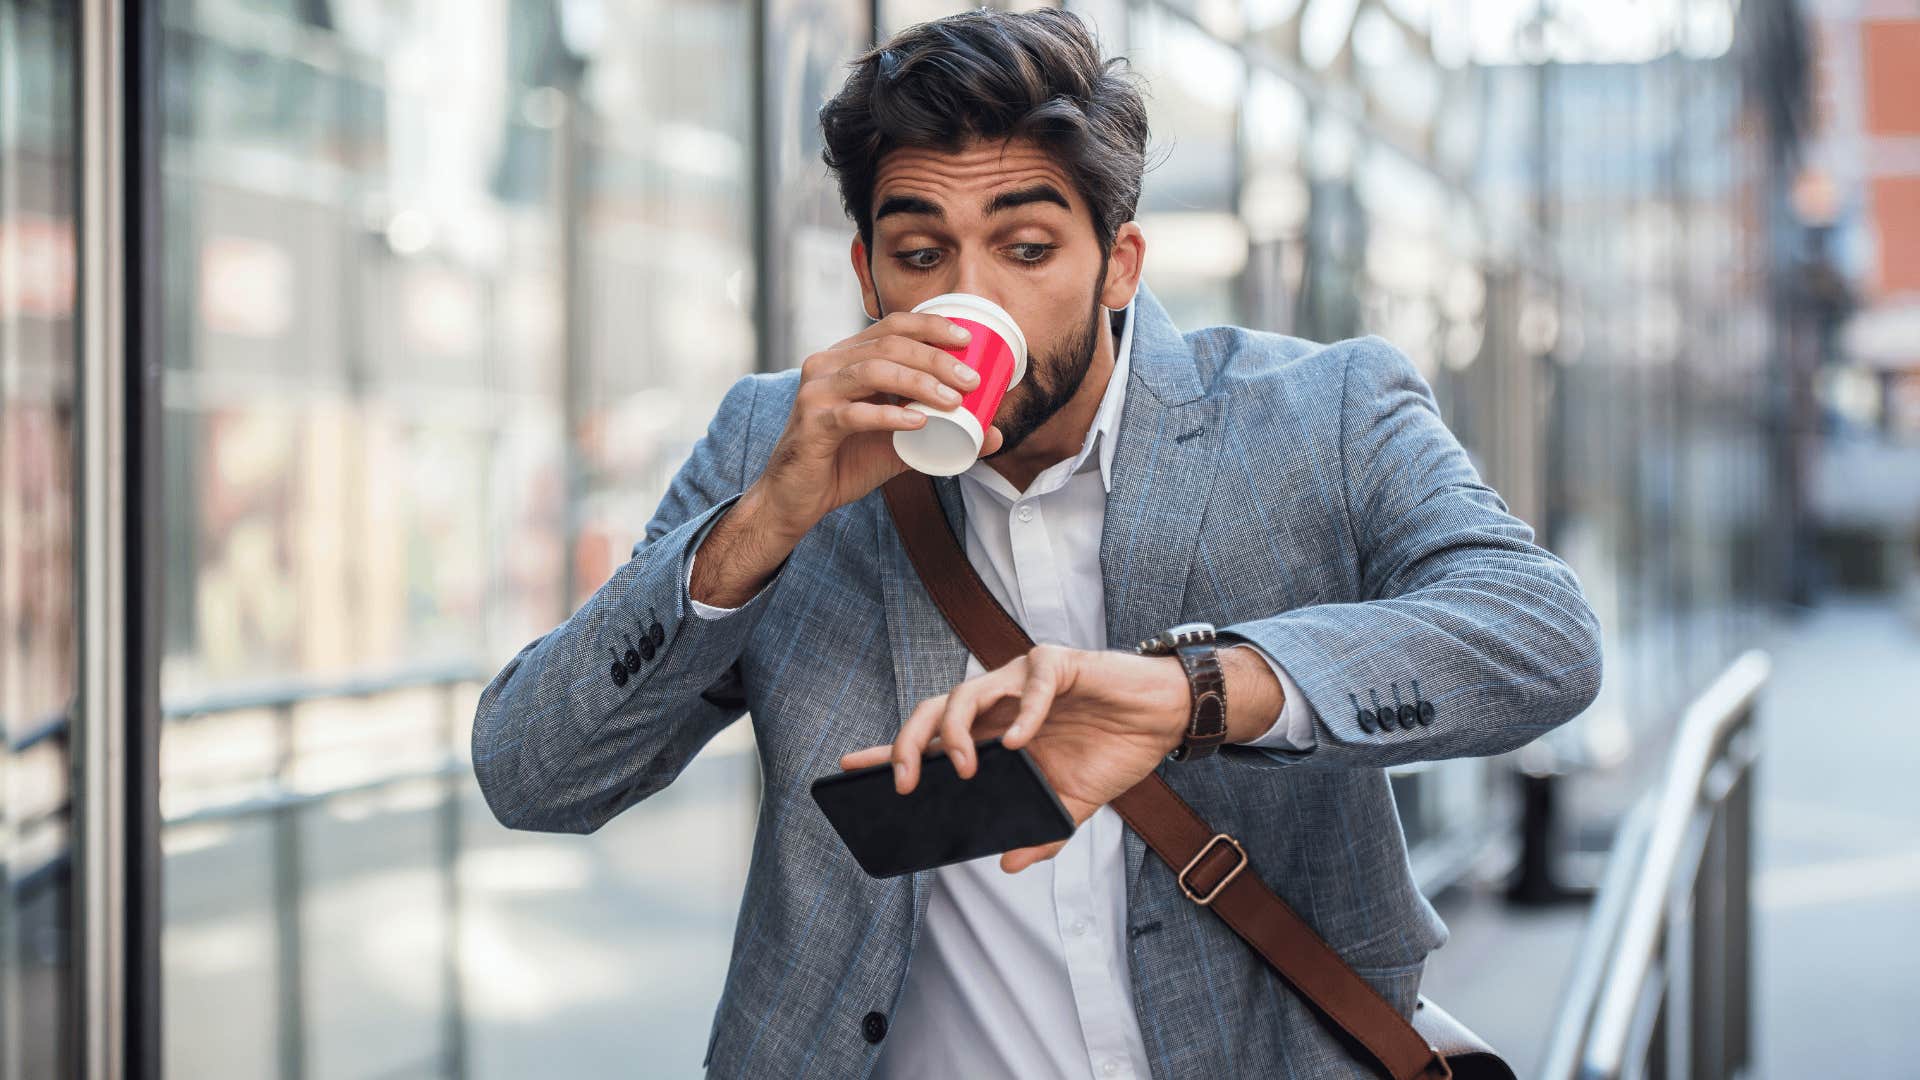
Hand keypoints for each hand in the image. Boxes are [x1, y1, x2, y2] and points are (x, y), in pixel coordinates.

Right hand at [750, 312, 1005, 539]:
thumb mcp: (899, 443)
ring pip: (873, 371)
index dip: (931, 326)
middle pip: (889, 344)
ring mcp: (816, 392)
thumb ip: (940, 433)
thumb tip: (995, 434)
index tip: (967, 340)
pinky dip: (890, 415)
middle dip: (936, 359)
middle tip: (971, 381)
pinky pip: (854, 414)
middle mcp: (828, 364)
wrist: (797, 498)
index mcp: (847, 358)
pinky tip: (918, 422)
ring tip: (953, 402)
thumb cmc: (846, 462)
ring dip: (919, 383)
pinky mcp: (811, 423)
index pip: (892, 325)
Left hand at [839, 645, 1190, 872]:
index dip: (889, 751)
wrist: (1163, 719)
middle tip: (901, 782)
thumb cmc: (1111, 751)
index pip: (931, 740)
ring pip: (967, 690)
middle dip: (907, 743)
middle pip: (933, 711)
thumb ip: (1040, 831)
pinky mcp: (1060, 665)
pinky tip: (1020, 741)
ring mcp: (1024, 680)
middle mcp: (999, 703)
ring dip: (957, 730)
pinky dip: (1025, 711)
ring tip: (965, 767)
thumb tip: (1009, 864)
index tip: (849, 769)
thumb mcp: (1072, 804)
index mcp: (993, 734)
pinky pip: (1034, 682)